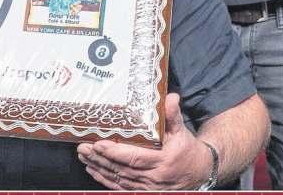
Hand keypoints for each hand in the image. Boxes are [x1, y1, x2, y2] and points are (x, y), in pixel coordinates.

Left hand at [78, 93, 212, 189]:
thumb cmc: (186, 149)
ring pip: (118, 178)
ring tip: (83, 156)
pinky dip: (105, 179)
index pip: (134, 157)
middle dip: (100, 158)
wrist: (198, 172)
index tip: (99, 144)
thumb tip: (170, 97)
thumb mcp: (181, 131)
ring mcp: (148, 187)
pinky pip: (121, 187)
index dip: (115, 152)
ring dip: (99, 168)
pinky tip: (93, 170)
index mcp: (162, 161)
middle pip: (121, 169)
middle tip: (83, 147)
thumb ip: (173, 115)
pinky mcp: (144, 191)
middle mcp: (154, 177)